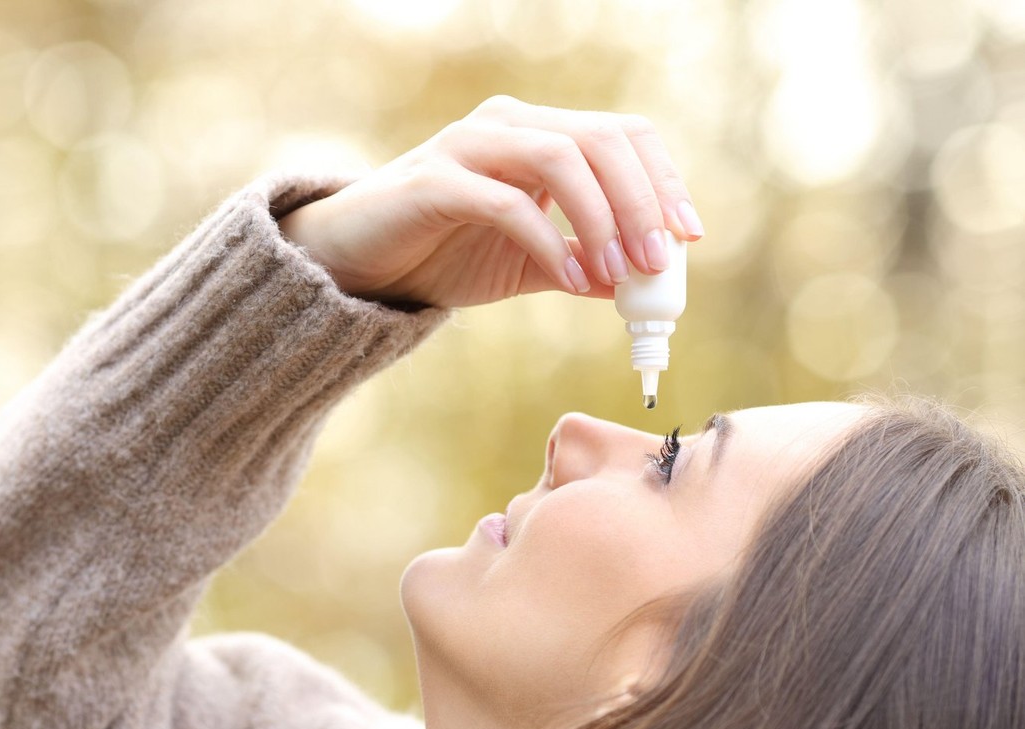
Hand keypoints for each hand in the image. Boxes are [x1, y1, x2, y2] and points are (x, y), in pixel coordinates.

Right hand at [277, 95, 702, 308]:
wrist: (354, 265)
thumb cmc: (438, 254)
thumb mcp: (523, 262)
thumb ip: (577, 264)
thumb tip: (636, 287)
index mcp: (534, 132)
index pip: (620, 134)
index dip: (662, 180)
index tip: (689, 235)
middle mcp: (505, 124)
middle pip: (601, 139)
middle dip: (642, 201)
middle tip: (660, 262)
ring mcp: (468, 146)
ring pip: (561, 158)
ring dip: (603, 219)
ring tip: (620, 274)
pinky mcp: (435, 181)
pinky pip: (509, 203)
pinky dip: (550, 241)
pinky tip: (571, 278)